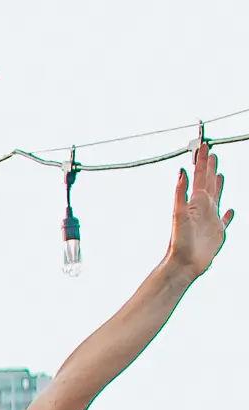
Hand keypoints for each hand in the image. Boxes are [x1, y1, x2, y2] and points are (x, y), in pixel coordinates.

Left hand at [164, 141, 231, 278]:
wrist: (183, 263)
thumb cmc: (179, 241)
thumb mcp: (178, 214)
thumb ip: (180, 193)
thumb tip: (181, 172)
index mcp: (195, 201)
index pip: (199, 176)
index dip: (202, 160)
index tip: (204, 145)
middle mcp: (203, 208)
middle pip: (208, 182)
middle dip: (209, 167)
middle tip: (211, 152)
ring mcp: (210, 219)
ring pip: (217, 196)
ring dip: (218, 184)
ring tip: (219, 173)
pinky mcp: (217, 232)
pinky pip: (225, 220)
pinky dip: (229, 214)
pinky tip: (230, 210)